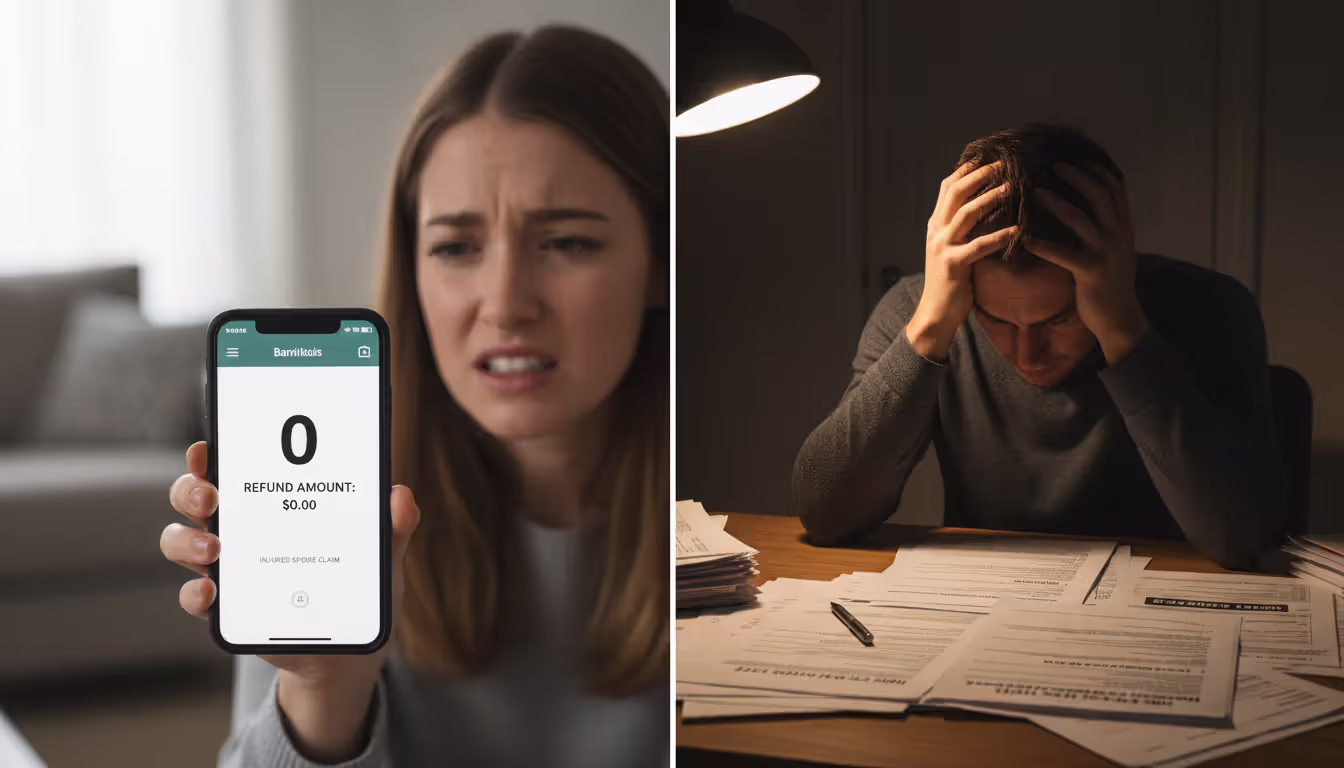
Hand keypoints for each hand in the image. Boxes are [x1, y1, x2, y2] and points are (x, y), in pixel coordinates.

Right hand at [161, 442, 420, 760]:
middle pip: (193, 497)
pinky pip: (193, 598)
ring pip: (181, 542)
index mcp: (273, 504)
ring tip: (215, 551)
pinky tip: (212, 594)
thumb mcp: (382, 555)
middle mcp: (241, 530)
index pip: (233, 467)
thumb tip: (401, 496)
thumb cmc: (359, 588)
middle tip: (212, 498)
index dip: (210, 454)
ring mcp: (230, 570)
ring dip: (187, 542)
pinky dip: (195, 595)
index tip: (208, 449)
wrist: (350, 652)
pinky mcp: (228, 610)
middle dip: (191, 490)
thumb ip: (394, 526)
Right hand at [909, 160, 1019, 360]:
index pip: (947, 188)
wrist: (935, 313)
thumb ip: (961, 229)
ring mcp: (942, 247)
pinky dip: (999, 236)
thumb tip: (983, 208)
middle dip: (979, 175)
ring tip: (1011, 186)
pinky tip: (1017, 229)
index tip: (987, 156)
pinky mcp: (953, 265)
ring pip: (966, 214)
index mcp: (936, 225)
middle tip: (1002, 163)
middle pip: (955, 193)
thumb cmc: (950, 282)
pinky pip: (979, 246)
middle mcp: (936, 231)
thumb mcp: (952, 249)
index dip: (966, 170)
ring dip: (990, 197)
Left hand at [1023, 162, 1149, 362]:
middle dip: (1077, 177)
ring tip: (1035, 191)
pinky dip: (1044, 245)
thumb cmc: (1110, 285)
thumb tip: (1091, 210)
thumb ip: (1106, 230)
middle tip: (1054, 164)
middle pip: (1099, 195)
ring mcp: (1106, 253)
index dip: (1096, 171)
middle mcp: (1118, 235)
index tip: (1077, 158)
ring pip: (1081, 219)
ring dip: (1057, 203)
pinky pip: (1064, 254)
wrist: (1120, 319)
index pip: (1115, 189)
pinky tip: (1026, 239)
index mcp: (1123, 228)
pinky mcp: (1091, 272)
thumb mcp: (1115, 252)